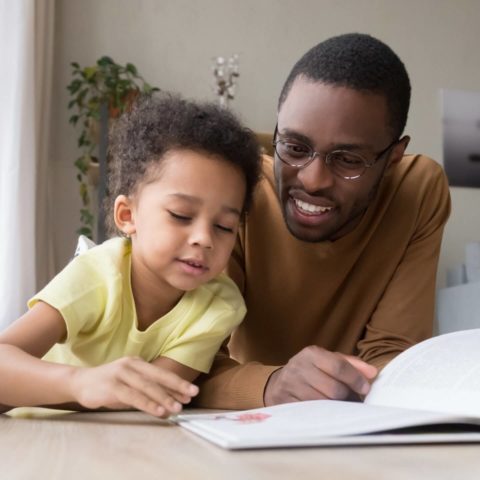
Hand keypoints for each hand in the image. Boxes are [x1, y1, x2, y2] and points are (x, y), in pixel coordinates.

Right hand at [71, 356, 198, 416]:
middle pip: (157, 377)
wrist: (80, 383)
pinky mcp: (112, 386)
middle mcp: (131, 365)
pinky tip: (158, 410)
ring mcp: (121, 374)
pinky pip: (133, 396)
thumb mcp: (130, 384)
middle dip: (176, 387)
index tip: (192, 391)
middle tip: (191, 396)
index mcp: (137, 362)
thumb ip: (148, 390)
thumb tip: (172, 399)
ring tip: (176, 408)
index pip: (161, 373)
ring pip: (147, 387)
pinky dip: (148, 404)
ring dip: (163, 398)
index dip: (178, 382)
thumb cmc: (109, 385)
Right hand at [263, 346, 376, 405]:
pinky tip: (327, 413)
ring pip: (324, 404)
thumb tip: (372, 373)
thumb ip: (350, 364)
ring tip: (340, 407)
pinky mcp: (285, 402)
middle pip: (334, 389)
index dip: (355, 379)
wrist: (279, 383)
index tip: (365, 389)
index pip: (339, 366)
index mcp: (311, 354)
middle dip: (348, 397)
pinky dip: (323, 416)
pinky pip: (311, 414)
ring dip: (337, 409)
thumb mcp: (328, 361)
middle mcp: (298, 367)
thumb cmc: (311, 371)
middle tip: (352, 400)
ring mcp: (290, 386)